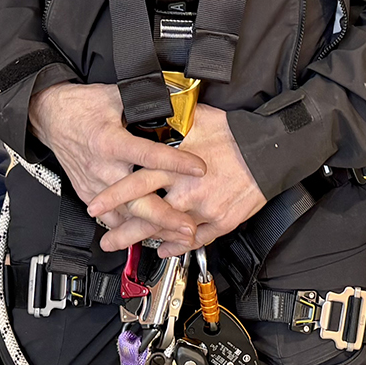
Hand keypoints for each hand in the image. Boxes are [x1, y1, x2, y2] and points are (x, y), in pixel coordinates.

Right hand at [29, 82, 202, 248]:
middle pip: (137, 199)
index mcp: (110, 141)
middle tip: (189, 227)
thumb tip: (173, 101)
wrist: (51, 116)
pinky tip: (147, 234)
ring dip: (150, 227)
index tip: (198, 168)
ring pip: (125, 213)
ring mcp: (94, 183)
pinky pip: (110, 217)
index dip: (175, 163)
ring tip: (175, 237)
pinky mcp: (88, 192)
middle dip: (165, 216)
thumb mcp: (115, 96)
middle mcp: (102, 167)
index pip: (148, 155)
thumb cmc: (81, 106)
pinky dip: (129, 227)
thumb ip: (144, 101)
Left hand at [89, 104, 263, 255]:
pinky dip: (179, 247)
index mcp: (176, 166)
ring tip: (132, 247)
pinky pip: (197, 240)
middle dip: (123, 232)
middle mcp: (187, 191)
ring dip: (149, 241)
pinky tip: (167, 249)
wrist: (270, 149)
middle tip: (107, 240)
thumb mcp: (195, 120)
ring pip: (170, 233)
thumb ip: (168, 124)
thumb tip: (147, 115)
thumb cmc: (234, 132)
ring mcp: (205, 210)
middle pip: (148, 217)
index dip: (113, 197)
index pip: (136, 183)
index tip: (95, 206)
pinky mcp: (223, 221)